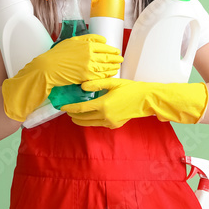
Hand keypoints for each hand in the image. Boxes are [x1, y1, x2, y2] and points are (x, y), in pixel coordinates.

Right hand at [1, 35, 121, 122]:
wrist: (48, 67)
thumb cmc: (58, 53)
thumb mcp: (72, 41)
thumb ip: (88, 39)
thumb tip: (103, 40)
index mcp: (87, 45)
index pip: (104, 47)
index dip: (112, 50)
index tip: (116, 51)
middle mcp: (90, 55)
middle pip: (107, 57)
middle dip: (116, 59)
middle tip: (120, 59)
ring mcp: (88, 67)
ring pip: (105, 67)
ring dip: (113, 67)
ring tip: (117, 67)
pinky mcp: (86, 77)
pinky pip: (100, 76)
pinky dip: (107, 75)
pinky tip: (110, 74)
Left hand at [62, 78, 207, 129]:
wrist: (146, 100)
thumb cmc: (131, 88)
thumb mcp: (113, 82)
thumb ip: (96, 84)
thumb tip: (82, 86)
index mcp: (103, 105)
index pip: (81, 108)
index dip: (70, 108)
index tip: (62, 106)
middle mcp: (105, 116)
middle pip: (83, 119)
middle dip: (73, 115)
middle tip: (67, 110)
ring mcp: (110, 122)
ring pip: (90, 123)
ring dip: (81, 120)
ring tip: (75, 115)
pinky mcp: (115, 125)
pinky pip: (99, 124)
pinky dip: (92, 121)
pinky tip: (90, 115)